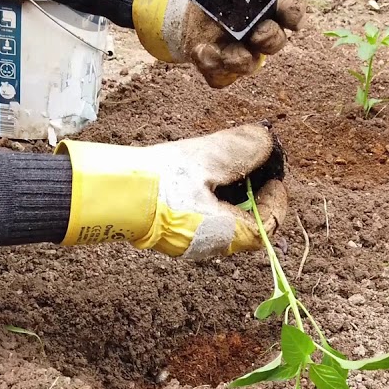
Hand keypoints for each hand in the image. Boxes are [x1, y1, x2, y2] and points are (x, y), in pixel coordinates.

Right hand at [55, 124, 287, 259]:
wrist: (110, 193)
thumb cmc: (161, 180)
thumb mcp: (209, 157)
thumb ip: (244, 148)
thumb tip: (266, 142)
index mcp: (225, 235)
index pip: (269, 224)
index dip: (277, 196)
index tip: (273, 170)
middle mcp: (210, 246)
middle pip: (248, 222)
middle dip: (255, 191)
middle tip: (252, 162)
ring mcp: (189, 242)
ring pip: (225, 219)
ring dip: (233, 192)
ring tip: (228, 163)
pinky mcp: (172, 231)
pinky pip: (204, 216)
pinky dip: (213, 196)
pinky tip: (203, 173)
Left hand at [133, 0, 304, 87]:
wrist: (193, 22)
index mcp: (267, 9)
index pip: (291, 12)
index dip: (295, 14)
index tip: (293, 19)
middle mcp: (260, 35)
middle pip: (276, 41)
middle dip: (270, 39)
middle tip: (257, 34)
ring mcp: (243, 55)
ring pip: (250, 64)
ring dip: (238, 59)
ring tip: (220, 51)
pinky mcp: (222, 70)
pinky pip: (222, 76)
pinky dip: (211, 66)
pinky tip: (201, 51)